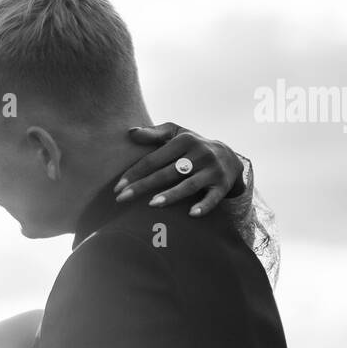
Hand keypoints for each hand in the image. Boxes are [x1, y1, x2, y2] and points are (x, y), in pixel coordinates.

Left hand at [112, 122, 244, 216]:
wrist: (229, 156)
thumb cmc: (193, 146)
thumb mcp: (176, 134)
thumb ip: (154, 133)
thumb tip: (130, 132)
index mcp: (184, 140)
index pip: (154, 159)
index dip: (135, 173)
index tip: (117, 187)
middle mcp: (199, 154)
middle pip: (167, 173)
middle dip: (143, 186)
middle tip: (122, 199)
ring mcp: (212, 170)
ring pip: (189, 185)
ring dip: (171, 195)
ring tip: (152, 204)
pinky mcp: (222, 185)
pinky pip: (213, 198)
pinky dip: (204, 206)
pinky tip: (191, 214)